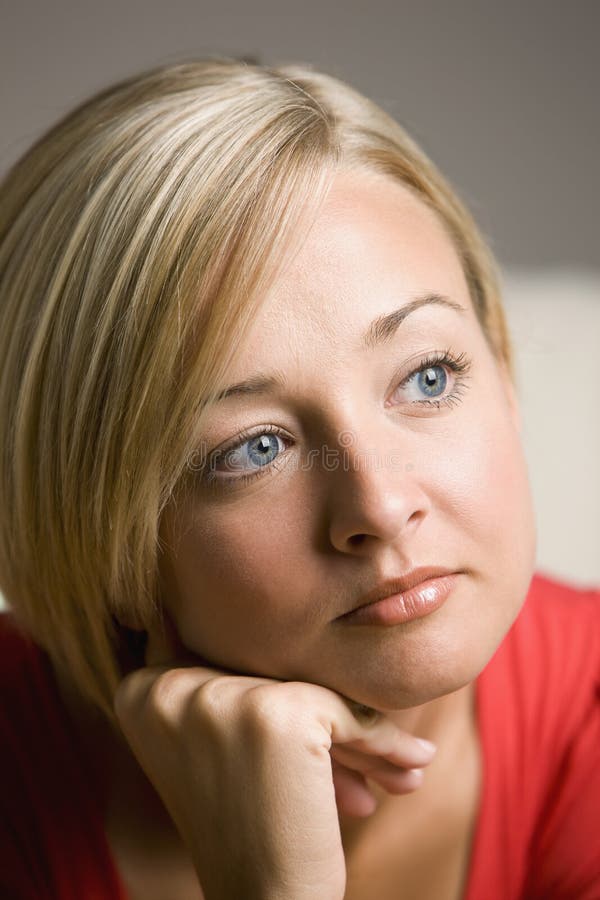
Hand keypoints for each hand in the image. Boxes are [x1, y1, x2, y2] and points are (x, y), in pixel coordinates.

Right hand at [113, 619, 436, 899]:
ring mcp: (218, 696)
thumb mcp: (218, 745)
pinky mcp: (273, 712)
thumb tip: (289, 618)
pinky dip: (381, 743)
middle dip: (328, 720)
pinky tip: (410, 767)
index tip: (324, 734)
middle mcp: (169, 687)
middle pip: (270, 676)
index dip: (279, 692)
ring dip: (363, 734)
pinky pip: (344, 712)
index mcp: (139, 690)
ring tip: (402, 769)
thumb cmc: (245, 830)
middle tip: (378, 760)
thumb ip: (231, 682)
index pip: (226, 662)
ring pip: (311, 692)